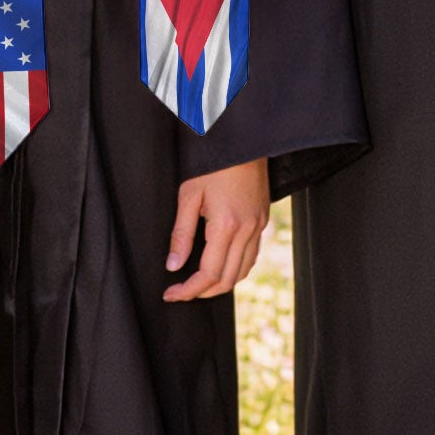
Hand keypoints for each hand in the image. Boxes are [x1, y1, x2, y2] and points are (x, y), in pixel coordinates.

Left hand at [163, 157, 269, 301]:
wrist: (243, 140)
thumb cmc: (214, 163)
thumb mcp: (189, 195)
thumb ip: (181, 234)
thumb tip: (173, 265)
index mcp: (226, 225)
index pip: (208, 274)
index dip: (188, 290)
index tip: (171, 294)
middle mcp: (247, 229)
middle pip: (227, 279)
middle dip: (203, 292)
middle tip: (181, 291)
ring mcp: (258, 225)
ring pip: (243, 270)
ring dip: (221, 283)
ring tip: (199, 283)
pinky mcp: (263, 219)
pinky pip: (252, 255)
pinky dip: (236, 268)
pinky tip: (221, 264)